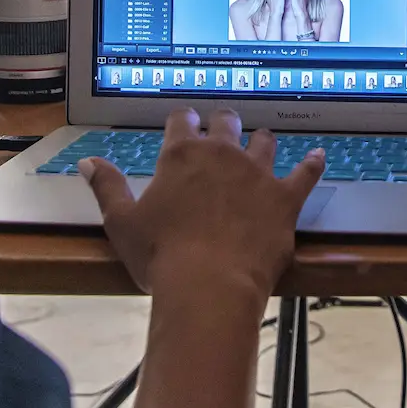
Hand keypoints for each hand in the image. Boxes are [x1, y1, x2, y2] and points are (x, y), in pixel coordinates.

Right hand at [82, 109, 324, 299]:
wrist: (209, 286)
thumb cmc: (160, 256)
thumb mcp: (121, 221)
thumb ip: (106, 186)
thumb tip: (87, 162)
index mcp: (182, 155)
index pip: (183, 121)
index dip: (183, 122)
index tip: (184, 126)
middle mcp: (222, 154)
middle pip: (226, 122)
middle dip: (222, 124)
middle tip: (221, 130)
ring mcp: (257, 173)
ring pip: (264, 142)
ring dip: (261, 141)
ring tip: (261, 142)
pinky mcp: (285, 198)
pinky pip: (306, 174)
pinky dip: (313, 165)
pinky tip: (319, 157)